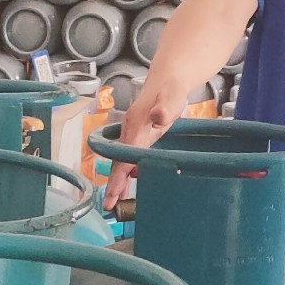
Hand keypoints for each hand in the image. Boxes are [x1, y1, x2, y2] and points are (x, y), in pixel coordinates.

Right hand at [103, 76, 187, 207]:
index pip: (124, 157)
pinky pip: (128, 155)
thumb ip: (166, 107)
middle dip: (114, 184)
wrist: (168, 78)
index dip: (118, 178)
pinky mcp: (137, 134)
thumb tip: (158, 117)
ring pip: (122, 160)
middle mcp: (130, 131)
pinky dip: (126, 170)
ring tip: (117, 200)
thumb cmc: (171, 90)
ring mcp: (132, 132)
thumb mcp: (173, 97)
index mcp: (137, 127)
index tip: (112, 196)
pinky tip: (131, 181)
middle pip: (119, 162)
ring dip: (119, 179)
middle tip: (111, 206)